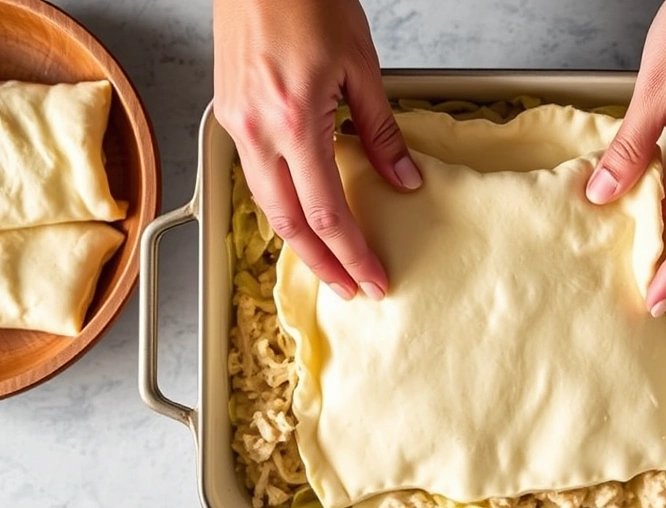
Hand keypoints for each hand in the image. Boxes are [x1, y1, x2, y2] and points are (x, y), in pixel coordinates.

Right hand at [213, 0, 421, 300]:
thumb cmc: (306, 0)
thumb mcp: (362, 67)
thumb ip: (382, 131)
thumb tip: (404, 179)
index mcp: (293, 121)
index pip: (327, 211)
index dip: (353, 253)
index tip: (373, 278)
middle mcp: (256, 130)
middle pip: (289, 223)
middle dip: (323, 263)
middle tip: (352, 287)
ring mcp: (235, 124)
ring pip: (265, 204)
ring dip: (298, 240)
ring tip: (330, 262)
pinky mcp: (227, 114)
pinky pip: (253, 175)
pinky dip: (278, 204)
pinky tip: (300, 214)